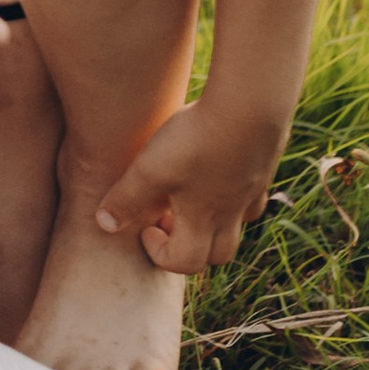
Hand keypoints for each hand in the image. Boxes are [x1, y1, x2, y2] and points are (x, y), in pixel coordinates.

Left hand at [93, 99, 282, 274]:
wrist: (250, 106)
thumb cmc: (196, 141)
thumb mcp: (151, 169)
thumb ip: (126, 198)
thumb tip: (105, 224)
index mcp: (203, 220)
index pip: (186, 263)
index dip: (160, 254)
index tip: (146, 226)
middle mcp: (231, 212)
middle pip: (219, 255)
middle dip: (192, 247)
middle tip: (168, 218)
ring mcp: (252, 190)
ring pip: (239, 224)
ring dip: (215, 222)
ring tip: (190, 193)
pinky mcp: (263, 164)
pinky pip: (253, 192)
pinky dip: (235, 192)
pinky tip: (217, 167)